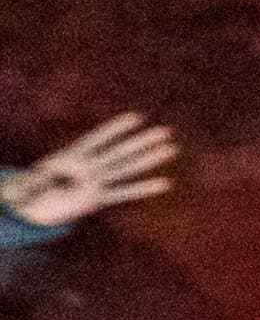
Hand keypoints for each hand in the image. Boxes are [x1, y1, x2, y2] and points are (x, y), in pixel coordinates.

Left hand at [1, 112, 177, 231]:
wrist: (31, 202)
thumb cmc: (28, 185)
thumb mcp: (29, 181)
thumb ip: (37, 183)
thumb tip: (47, 186)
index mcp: (71, 155)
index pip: (98, 139)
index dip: (116, 129)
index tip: (136, 118)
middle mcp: (89, 166)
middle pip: (119, 152)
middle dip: (142, 142)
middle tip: (166, 131)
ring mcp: (96, 180)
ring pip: (126, 168)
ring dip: (149, 159)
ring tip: (171, 149)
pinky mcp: (99, 197)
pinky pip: (123, 192)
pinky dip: (142, 188)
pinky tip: (164, 183)